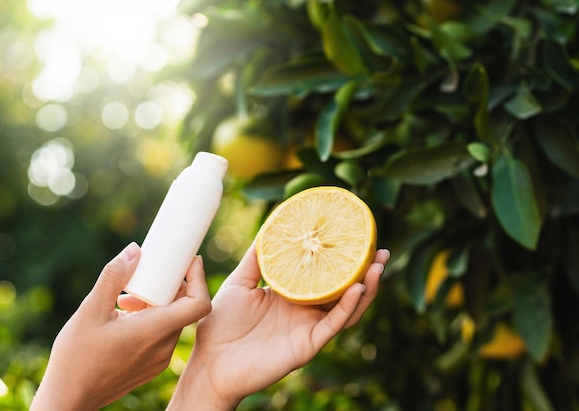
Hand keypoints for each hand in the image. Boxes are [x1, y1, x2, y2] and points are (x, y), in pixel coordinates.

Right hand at [30, 242, 211, 410]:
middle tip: (148, 273)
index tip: (188, 262)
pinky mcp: (152, 367)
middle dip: (171, 286)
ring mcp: (159, 360)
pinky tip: (125, 316)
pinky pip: (163, 336)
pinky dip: (152, 320)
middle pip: (185, 308)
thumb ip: (114, 277)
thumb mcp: (90, 310)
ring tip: (125, 299)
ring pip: (172, 321)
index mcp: (154, 331)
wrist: (68, 399)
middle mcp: (163, 347)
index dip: (199, 279)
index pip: (199, 304)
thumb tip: (135, 250)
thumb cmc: (76, 357)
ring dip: (158, 303)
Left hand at [167, 242, 389, 409]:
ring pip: (348, 308)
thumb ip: (255, 259)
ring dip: (366, 288)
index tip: (357, 236)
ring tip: (377, 266)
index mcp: (293, 295)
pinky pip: (333, 324)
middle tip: (381, 250)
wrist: (211, 362)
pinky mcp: (308, 344)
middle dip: (366, 271)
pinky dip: (348, 307)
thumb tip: (268, 230)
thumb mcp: (239, 283)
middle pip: (345, 290)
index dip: (343, 258)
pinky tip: (357, 289)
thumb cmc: (221, 325)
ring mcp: (309, 328)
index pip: (325, 274)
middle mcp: (306, 311)